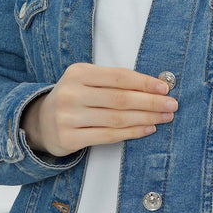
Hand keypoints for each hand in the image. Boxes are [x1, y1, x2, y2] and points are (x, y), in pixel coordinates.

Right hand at [20, 63, 176, 156]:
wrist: (41, 121)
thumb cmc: (75, 96)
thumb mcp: (88, 80)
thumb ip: (115, 81)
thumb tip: (155, 84)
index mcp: (78, 72)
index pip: (118, 77)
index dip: (144, 82)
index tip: (165, 87)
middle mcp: (71, 93)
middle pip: (120, 99)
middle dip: (150, 101)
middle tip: (171, 104)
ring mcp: (68, 117)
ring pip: (116, 118)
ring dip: (146, 118)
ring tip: (164, 117)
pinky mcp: (68, 139)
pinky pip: (108, 136)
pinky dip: (132, 133)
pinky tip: (148, 129)